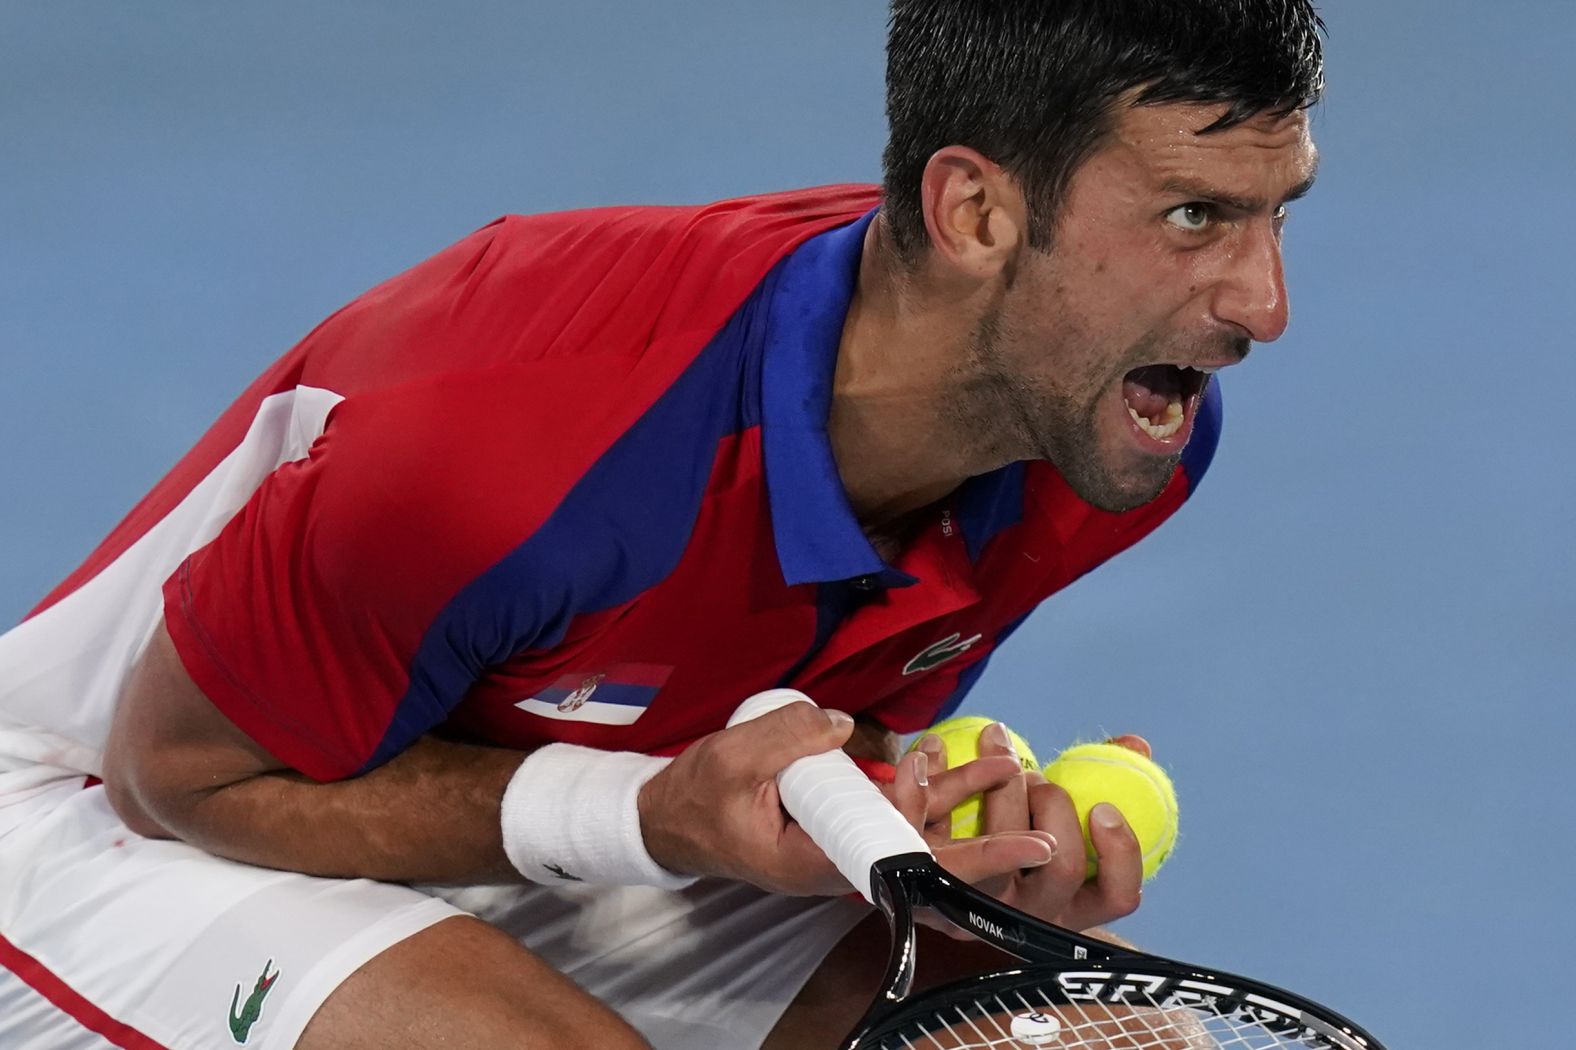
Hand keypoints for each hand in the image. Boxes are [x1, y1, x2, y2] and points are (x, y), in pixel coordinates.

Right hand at [637, 702, 1060, 895]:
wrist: (674, 818)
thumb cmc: (698, 799)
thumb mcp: (729, 761)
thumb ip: (785, 738)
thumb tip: (841, 723)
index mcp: (817, 862)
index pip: (904, 863)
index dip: (962, 850)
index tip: (1017, 839)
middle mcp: (843, 862)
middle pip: (926, 859)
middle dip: (984, 840)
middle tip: (1041, 825)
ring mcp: (847, 843)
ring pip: (919, 830)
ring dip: (963, 801)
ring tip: (1011, 766)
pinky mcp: (846, 822)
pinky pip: (898, 810)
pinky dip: (930, 786)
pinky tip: (959, 758)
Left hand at [915, 725, 1147, 931]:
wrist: (904, 869)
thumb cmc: (991, 836)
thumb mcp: (1040, 815)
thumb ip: (1091, 778)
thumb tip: (1136, 744)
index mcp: (1062, 905)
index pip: (1117, 896)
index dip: (1121, 853)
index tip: (1102, 805)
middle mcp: (1023, 916)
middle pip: (1060, 863)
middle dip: (1052, 801)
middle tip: (1029, 772)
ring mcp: (970, 910)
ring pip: (994, 853)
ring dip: (998, 787)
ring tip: (991, 747)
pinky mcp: (917, 888)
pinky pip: (921, 838)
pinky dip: (919, 789)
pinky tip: (928, 751)